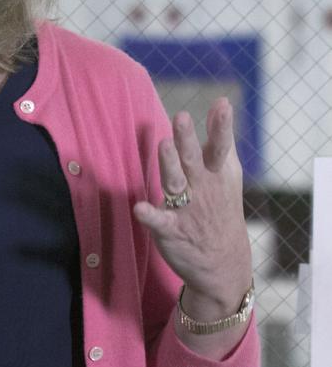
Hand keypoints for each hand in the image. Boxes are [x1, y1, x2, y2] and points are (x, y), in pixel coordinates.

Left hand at [133, 99, 252, 308]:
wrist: (224, 264)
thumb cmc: (221, 207)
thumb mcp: (226, 173)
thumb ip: (220, 138)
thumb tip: (222, 102)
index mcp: (217, 174)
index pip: (220, 147)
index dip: (222, 126)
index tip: (222, 104)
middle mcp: (203, 189)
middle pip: (193, 160)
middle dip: (187, 140)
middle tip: (181, 117)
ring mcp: (188, 210)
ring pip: (176, 184)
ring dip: (169, 165)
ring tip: (163, 145)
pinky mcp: (171, 230)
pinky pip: (160, 221)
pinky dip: (150, 215)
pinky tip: (140, 208)